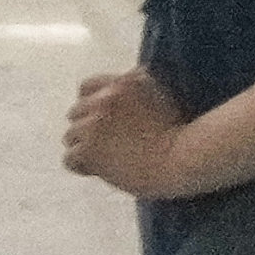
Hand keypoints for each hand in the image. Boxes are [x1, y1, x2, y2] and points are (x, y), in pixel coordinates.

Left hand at [64, 70, 189, 197]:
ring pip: (71, 136)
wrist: (184, 159)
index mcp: (123, 83)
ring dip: (85, 147)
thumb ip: (139, 88)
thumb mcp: (163, 94)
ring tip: (106, 159)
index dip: (92, 105)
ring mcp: (94, 124)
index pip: (87, 87)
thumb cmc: (182, 131)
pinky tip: (100, 171)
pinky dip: (83, 167)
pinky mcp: (90, 150)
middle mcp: (105, 99)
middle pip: (76, 112)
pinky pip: (70, 159)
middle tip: (106, 144)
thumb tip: (124, 86)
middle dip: (88, 128)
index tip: (104, 120)